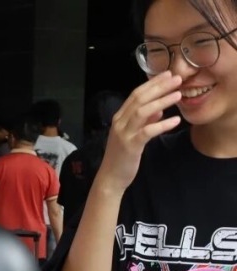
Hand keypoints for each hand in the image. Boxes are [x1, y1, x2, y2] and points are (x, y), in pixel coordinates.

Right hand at [96, 72, 182, 192]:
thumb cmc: (123, 156)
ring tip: (178, 95)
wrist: (111, 177)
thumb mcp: (133, 135)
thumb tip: (158, 110)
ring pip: (142, 111)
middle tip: (177, 78)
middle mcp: (120, 122)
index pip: (136, 94)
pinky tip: (176, 120)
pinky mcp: (130, 146)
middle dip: (159, 87)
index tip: (168, 75)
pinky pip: (148, 132)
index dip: (152, 83)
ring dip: (161, 101)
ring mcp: (124, 134)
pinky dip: (162, 125)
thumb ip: (144, 121)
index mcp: (120, 118)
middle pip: (139, 99)